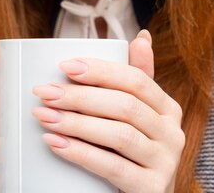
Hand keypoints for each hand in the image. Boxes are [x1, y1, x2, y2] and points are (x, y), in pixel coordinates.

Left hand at [32, 30, 184, 192]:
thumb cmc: (127, 150)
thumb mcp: (134, 114)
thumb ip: (134, 79)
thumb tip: (140, 37)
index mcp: (165, 108)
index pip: (135, 80)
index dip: (99, 70)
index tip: (63, 65)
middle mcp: (171, 133)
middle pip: (123, 106)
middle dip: (78, 96)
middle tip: (43, 92)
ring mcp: (164, 162)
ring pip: (118, 134)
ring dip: (75, 122)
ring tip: (42, 116)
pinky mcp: (150, 188)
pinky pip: (113, 167)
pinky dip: (81, 153)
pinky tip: (55, 143)